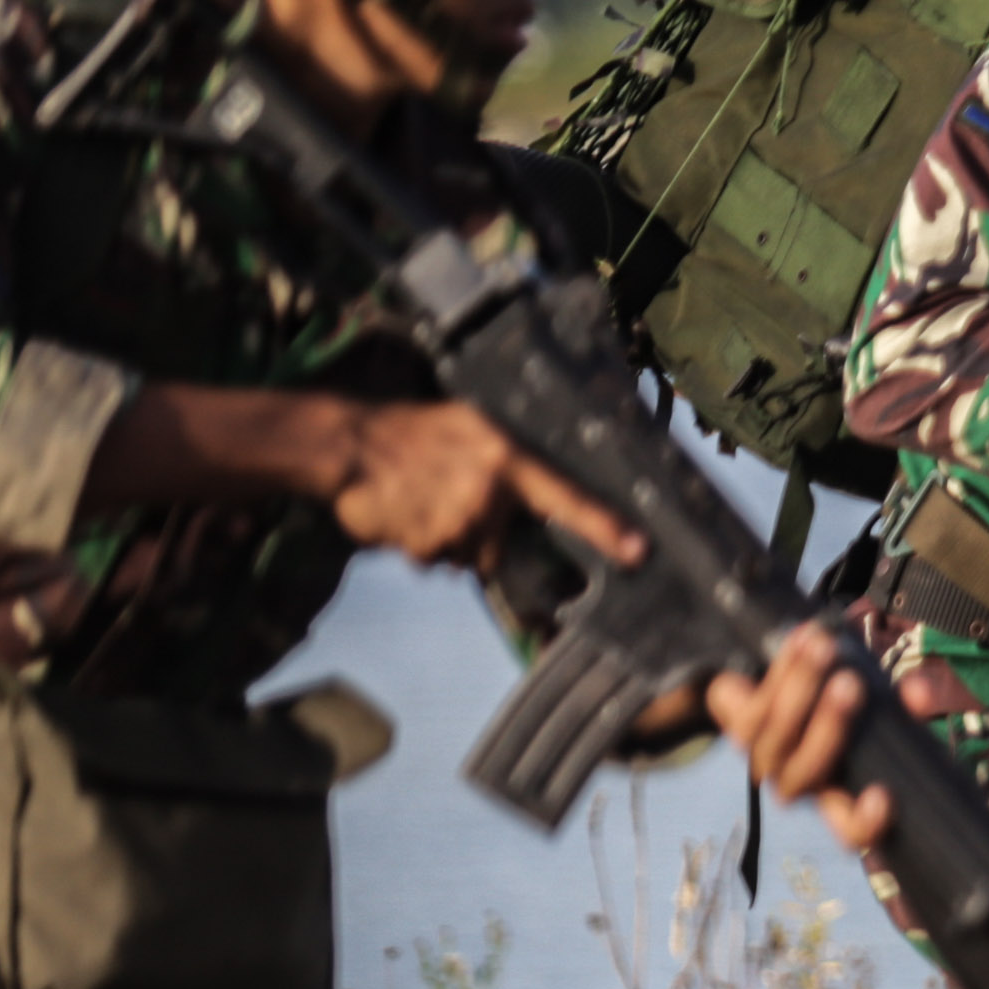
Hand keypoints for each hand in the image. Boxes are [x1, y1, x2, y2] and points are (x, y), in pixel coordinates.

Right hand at [331, 399, 646, 570]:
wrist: (349, 444)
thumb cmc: (413, 431)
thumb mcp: (470, 426)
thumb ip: (506, 461)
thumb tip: (541, 497)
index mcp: (506, 459)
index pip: (567, 497)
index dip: (604, 527)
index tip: (638, 550)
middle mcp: (488, 494)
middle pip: (500, 548)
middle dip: (478, 537)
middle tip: (448, 500)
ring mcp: (457, 522)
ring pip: (466, 558)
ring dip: (446, 541)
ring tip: (422, 502)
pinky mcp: (426, 543)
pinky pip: (434, 562)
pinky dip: (419, 546)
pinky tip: (405, 514)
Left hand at [701, 623, 892, 850]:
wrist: (768, 692)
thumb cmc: (837, 711)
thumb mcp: (881, 710)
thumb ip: (904, 706)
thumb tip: (921, 693)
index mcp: (838, 795)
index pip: (851, 831)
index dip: (865, 823)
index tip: (884, 795)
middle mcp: (800, 785)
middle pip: (806, 775)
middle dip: (829, 727)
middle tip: (852, 685)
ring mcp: (766, 760)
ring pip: (778, 735)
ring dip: (802, 687)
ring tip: (826, 647)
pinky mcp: (740, 730)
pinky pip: (759, 702)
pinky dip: (784, 667)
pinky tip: (803, 638)